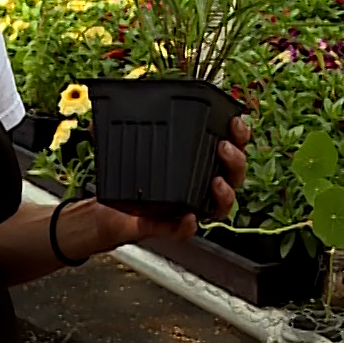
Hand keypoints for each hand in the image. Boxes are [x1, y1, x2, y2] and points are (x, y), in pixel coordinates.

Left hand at [91, 115, 251, 246]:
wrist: (104, 214)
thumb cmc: (127, 179)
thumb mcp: (127, 148)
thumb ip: (122, 128)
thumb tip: (107, 112)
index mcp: (197, 162)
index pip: (229, 147)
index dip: (239, 136)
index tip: (236, 122)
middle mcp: (199, 186)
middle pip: (233, 176)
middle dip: (236, 161)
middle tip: (225, 147)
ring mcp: (188, 208)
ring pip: (220, 206)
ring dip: (225, 194)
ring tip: (217, 181)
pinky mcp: (169, 228)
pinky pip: (185, 231)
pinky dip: (188, 226)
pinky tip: (189, 217)